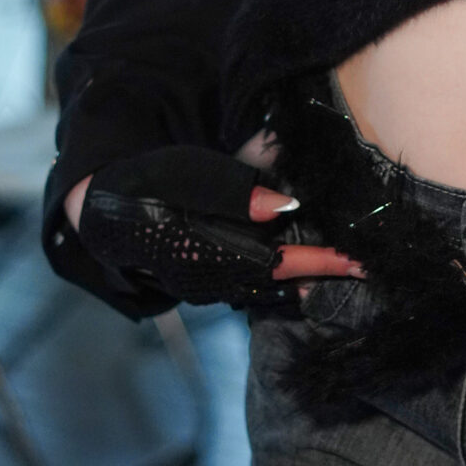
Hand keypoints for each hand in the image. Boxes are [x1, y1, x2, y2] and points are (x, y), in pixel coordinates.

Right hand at [62, 138, 360, 293]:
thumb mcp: (182, 173)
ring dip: (306, 282)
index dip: (319, 261)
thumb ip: (232, 189)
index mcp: (205, 252)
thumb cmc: (143, 184)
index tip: (357, 258)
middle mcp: (208, 280)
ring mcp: (205, 288)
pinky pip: (251, 292)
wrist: (100, 214)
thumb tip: (287, 206)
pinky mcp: (204, 286)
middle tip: (365, 265)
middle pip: (277, 282)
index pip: (275, 261)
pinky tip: (305, 282)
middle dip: (321, 274)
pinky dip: (282, 286)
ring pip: (266, 291)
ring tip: (346, 272)